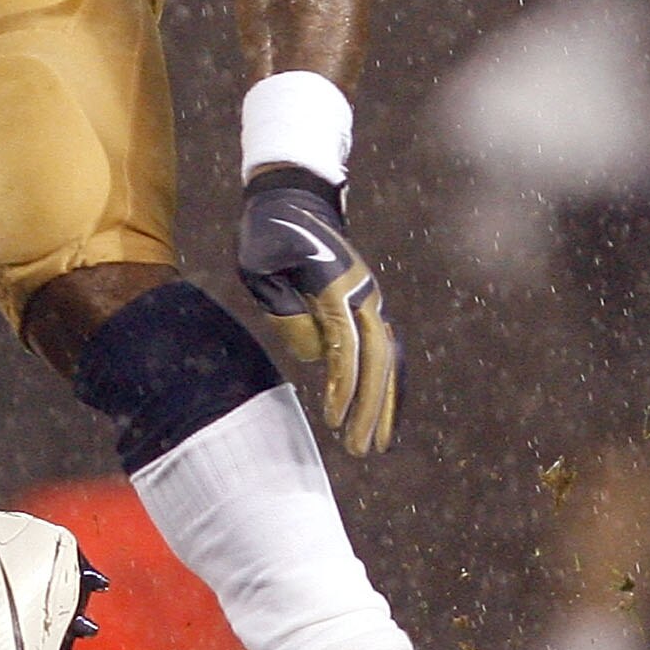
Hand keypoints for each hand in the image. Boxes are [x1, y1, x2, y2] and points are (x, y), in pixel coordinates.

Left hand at [237, 168, 398, 455]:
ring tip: (378, 444)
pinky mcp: (369, 307)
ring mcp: (372, 301)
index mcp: (337, 287)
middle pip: (377, 361)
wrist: (296, 200)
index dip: (345, 387)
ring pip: (390, 361)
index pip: (347, 348)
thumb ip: (282, 308)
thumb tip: (314, 354)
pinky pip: (387, 353)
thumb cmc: (267, 234)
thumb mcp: (258, 264)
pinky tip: (384, 414)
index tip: (335, 420)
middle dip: (371, 407)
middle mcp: (365, 296)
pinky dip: (390, 385)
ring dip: (386, 403)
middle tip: (360, 448)